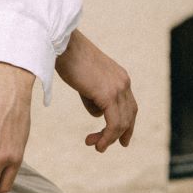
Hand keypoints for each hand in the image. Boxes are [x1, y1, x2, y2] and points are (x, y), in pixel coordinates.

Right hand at [54, 30, 135, 151]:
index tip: (122, 140)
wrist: (62, 45)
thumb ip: (94, 97)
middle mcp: (124, 83)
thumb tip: (98, 114)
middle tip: (102, 147)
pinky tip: (97, 144)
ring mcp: (118, 88)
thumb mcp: (85, 81)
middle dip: (119, 134)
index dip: (127, 124)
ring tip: (95, 146)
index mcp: (120, 77)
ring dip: (109, 138)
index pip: (130, 106)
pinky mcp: (109, 94)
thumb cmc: (68, 60)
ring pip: (122, 122)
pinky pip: (114, 123)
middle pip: (129, 116)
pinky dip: (108, 136)